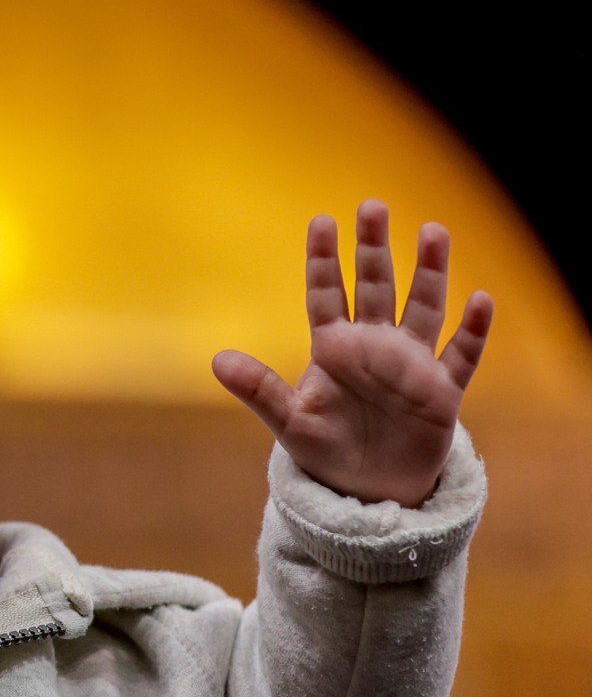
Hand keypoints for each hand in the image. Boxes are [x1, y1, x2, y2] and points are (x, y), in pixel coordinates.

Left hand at [212, 200, 491, 507]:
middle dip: (375, 248)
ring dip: (430, 272)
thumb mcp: (289, 422)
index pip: (326, 294)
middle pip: (375, 286)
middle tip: (373, 205)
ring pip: (423, 308)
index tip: (321, 220)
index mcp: (333, 348)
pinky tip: (481, 300)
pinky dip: (472, 331)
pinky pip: (461, 356)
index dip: (323, 259)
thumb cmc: (326, 451)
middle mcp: (373, 346)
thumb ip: (259, 389)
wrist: (369, 491)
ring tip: (434, 231)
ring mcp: (410, 364)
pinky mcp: (442, 392)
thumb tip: (216, 361)